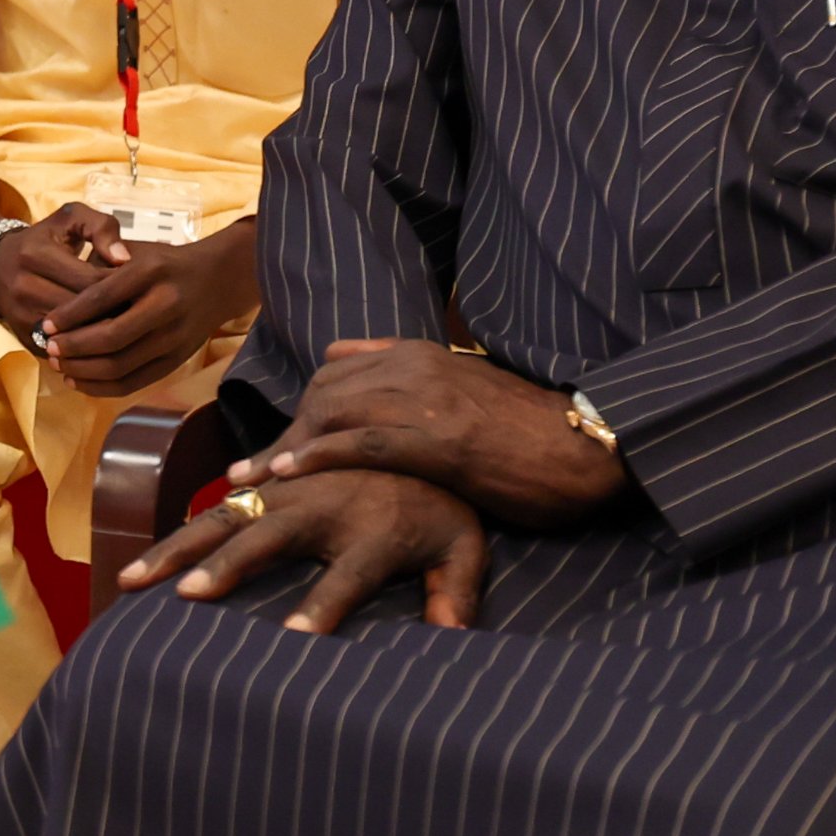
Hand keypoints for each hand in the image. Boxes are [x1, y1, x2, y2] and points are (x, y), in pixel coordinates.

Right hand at [0, 205, 125, 344]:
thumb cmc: (44, 238)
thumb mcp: (71, 218)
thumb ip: (102, 228)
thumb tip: (124, 259)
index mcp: (36, 254)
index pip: (89, 280)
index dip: (120, 286)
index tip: (138, 286)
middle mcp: (23, 286)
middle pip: (82, 311)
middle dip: (115, 313)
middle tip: (139, 311)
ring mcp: (21, 315)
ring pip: (74, 334)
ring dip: (102, 333)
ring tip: (126, 326)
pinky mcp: (24, 337)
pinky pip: (63, 349)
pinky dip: (85, 347)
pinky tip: (103, 339)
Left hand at [33, 218, 261, 396]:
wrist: (218, 279)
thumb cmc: (164, 263)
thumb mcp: (134, 251)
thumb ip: (99, 266)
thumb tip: (58, 295)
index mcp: (151, 272)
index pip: (101, 298)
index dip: (69, 315)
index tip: (45, 324)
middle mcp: (166, 305)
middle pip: (111, 337)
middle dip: (74, 347)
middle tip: (49, 348)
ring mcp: (174, 337)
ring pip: (121, 365)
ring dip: (83, 370)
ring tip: (58, 365)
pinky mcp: (177, 360)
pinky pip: (134, 382)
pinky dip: (102, 387)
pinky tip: (78, 381)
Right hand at [113, 467, 486, 632]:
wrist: (416, 425)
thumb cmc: (442, 505)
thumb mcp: (464, 546)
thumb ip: (457, 588)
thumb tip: (452, 633)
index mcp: (374, 531)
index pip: (347, 576)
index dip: (322, 606)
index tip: (294, 636)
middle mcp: (323, 508)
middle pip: (267, 540)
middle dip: (226, 567)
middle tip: (187, 596)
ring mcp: (289, 493)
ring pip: (227, 520)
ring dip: (181, 549)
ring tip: (134, 581)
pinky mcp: (269, 486)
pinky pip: (220, 510)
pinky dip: (183, 535)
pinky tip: (145, 565)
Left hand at [248, 338, 631, 525]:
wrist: (590, 443)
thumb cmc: (530, 429)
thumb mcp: (465, 387)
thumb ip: (412, 376)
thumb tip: (351, 358)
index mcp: (421, 354)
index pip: (336, 372)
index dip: (299, 410)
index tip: (272, 444)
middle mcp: (416, 367)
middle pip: (323, 393)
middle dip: (281, 431)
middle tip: (245, 472)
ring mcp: (427, 400)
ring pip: (333, 414)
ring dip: (284, 448)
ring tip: (248, 481)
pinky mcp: (440, 440)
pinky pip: (361, 442)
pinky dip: (317, 456)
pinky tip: (285, 475)